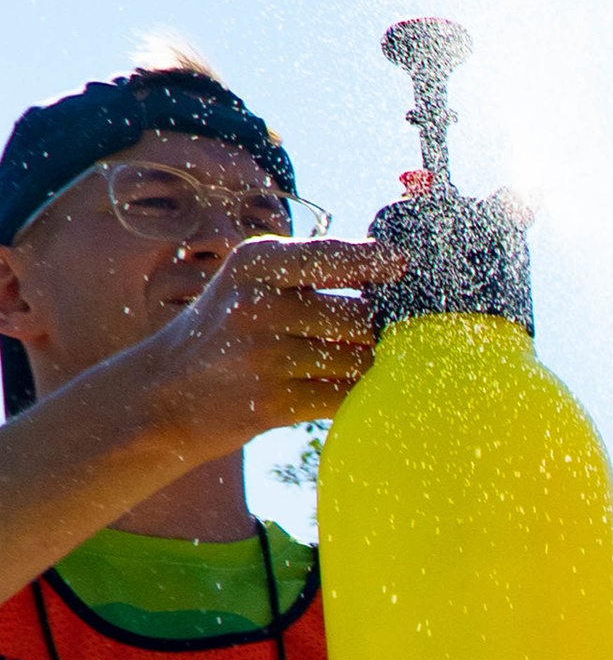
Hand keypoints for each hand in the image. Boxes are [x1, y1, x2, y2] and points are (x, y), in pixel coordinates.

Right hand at [147, 233, 405, 454]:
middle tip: (393, 335)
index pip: (333, 256)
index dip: (376, 261)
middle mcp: (257, 304)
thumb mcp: (248, 284)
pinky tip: (356, 395)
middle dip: (382, 330)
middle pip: (358, 317)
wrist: (161, 396)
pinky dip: (359, 398)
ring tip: (367, 365)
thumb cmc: (223, 334)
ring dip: (373, 367)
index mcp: (255, 263)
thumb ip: (308, 270)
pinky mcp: (272, 403)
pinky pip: (343, 397)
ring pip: (357, 361)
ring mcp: (264, 356)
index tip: (404, 264)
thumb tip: (394, 268)